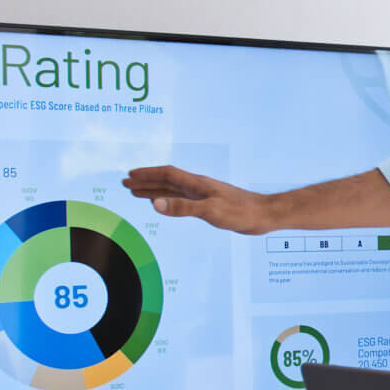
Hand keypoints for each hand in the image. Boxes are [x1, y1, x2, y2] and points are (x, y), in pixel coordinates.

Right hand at [124, 165, 278, 233]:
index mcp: (197, 184)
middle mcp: (198, 187)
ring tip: (137, 192)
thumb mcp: (210, 211)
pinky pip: (182, 199)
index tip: (130, 176)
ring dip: (154, 190)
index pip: (167, 175)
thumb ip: (183, 208)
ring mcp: (203, 195)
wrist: (263, 215)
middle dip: (146, 182)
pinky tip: (165, 203)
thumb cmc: (240, 212)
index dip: (148, 175)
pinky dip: (168, 200)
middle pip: (166, 181)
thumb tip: (156, 203)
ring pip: (173, 190)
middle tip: (126, 184)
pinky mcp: (209, 205)